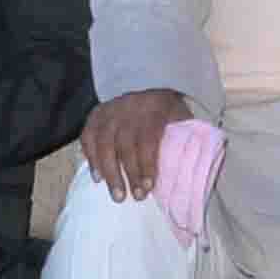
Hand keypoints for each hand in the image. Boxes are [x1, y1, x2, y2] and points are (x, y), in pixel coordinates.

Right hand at [80, 86, 190, 201]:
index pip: (147, 139)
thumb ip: (184, 135)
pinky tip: (98, 178)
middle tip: (133, 197)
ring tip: (117, 194)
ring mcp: (110, 111)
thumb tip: (191, 166)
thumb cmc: (167, 109)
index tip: (148, 187)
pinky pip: (88, 137)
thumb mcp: (180, 115)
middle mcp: (129, 109)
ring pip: (104, 143)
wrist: (148, 81)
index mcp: (154, 109)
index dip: (146, 165)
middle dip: (128, 174)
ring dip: (109, 172)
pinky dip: (91, 158)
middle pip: (124, 144)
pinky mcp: (96, 115)